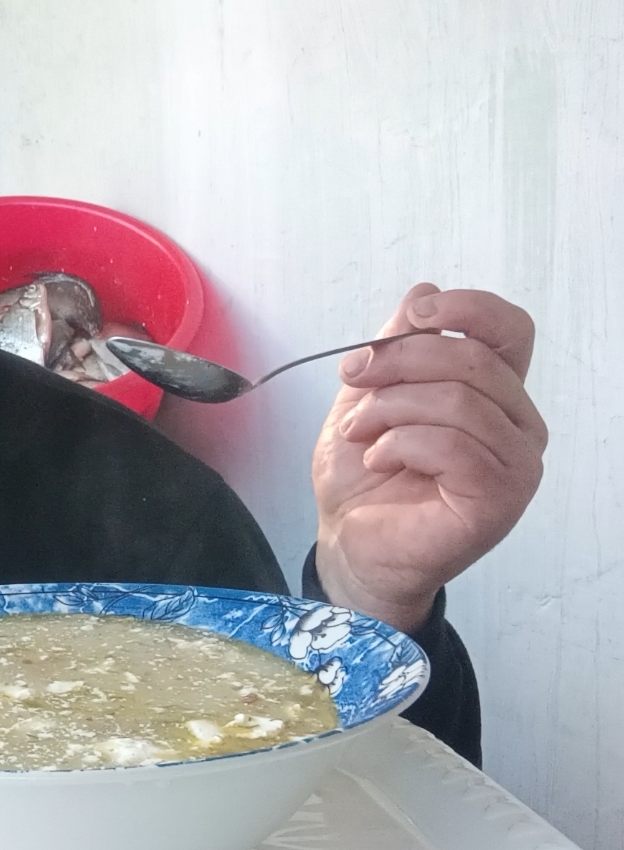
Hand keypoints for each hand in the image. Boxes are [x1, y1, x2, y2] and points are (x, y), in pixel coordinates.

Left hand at [312, 283, 546, 631]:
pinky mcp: (499, 499)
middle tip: (353, 379)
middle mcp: (517, 425)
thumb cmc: (364, 475)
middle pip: (472, 360)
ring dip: (390, 409)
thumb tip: (424, 292)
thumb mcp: (369, 394)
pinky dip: (400, 444)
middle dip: (397, 362)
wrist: (349, 540)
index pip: (508, 330)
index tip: (415, 317)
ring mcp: (516, 464)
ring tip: (360, 433)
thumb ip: (398, 345)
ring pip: (458, 401)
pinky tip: (379, 459)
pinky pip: (453, 446)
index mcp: (494, 392)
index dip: (467, 310)